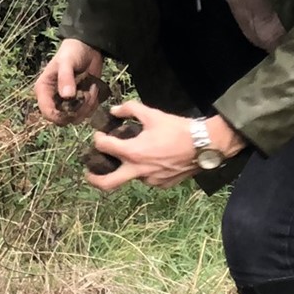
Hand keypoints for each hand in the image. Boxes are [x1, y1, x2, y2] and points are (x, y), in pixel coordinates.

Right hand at [34, 39, 103, 124]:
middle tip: (86, 94)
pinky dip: (93, 103)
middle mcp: (53, 99)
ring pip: (77, 117)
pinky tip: (94, 89)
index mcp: (44, 91)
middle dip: (78, 110)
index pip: (47, 113)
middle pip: (63, 119)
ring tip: (91, 88)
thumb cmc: (72, 52)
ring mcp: (67, 102)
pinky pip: (87, 112)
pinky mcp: (80, 102)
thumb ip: (65, 78)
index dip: (60, 116)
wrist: (88, 47)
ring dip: (88, 105)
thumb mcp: (67, 62)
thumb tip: (67, 96)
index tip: (74, 108)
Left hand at [85, 103, 244, 190]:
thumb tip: (115, 110)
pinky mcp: (162, 184)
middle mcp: (139, 170)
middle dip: (93, 178)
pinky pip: (147, 179)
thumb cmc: (178, 129)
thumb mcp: (152, 114)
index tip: (99, 136)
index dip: (97, 139)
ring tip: (131, 157)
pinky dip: (144, 171)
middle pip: (107, 183)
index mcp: (133, 152)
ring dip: (126, 169)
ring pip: (130, 178)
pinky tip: (151, 160)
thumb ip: (130, 109)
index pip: (104, 147)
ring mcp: (151, 180)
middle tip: (88, 172)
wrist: (205, 145)